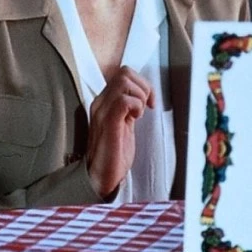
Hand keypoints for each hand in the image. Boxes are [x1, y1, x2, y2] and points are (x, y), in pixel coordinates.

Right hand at [85, 66, 154, 198]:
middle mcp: (100, 102)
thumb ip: (129, 108)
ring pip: (124, 82)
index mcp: (104, 102)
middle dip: (143, 87)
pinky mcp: (108, 123)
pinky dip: (136, 106)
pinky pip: (123, 101)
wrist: (100, 178)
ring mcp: (102, 111)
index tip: (150, 102)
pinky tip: (135, 119)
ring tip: (139, 114)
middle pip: (125, 73)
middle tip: (146, 107)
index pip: (123, 74)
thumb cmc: (113, 154)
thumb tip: (143, 95)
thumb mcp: (124, 124)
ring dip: (140, 96)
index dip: (142, 84)